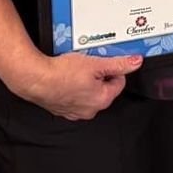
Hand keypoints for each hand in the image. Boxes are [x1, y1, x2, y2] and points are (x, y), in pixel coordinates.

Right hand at [15, 51, 140, 120]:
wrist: (36, 80)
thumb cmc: (62, 74)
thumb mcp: (95, 63)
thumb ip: (118, 64)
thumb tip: (135, 62)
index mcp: (103, 100)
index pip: (119, 81)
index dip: (113, 68)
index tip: (104, 61)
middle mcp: (91, 110)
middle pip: (104, 88)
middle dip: (99, 75)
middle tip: (89, 63)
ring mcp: (76, 111)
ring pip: (89, 92)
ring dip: (86, 81)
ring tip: (77, 69)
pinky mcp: (63, 109)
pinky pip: (75, 97)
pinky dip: (73, 87)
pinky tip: (67, 77)